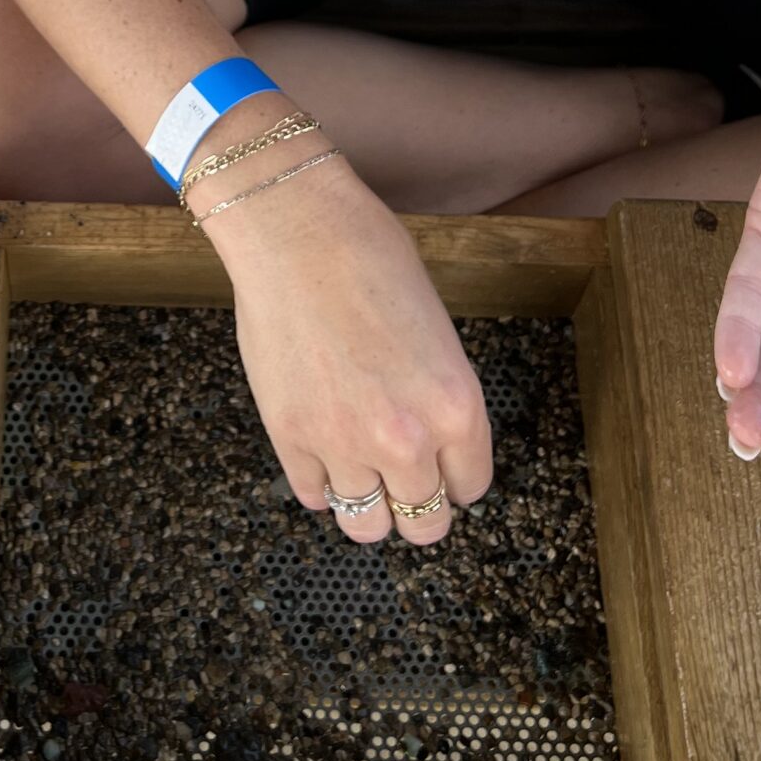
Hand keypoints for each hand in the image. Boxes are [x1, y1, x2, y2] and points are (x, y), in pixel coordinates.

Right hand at [210, 149, 493, 545]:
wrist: (298, 233)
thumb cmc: (371, 260)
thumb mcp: (436, 334)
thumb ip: (437, 398)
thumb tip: (428, 442)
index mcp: (456, 407)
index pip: (470, 486)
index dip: (455, 477)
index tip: (442, 467)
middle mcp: (406, 439)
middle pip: (425, 524)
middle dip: (418, 508)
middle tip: (403, 484)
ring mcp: (343, 444)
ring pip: (366, 527)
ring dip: (368, 506)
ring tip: (361, 476)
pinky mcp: (290, 438)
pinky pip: (314, 495)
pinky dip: (322, 483)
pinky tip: (322, 452)